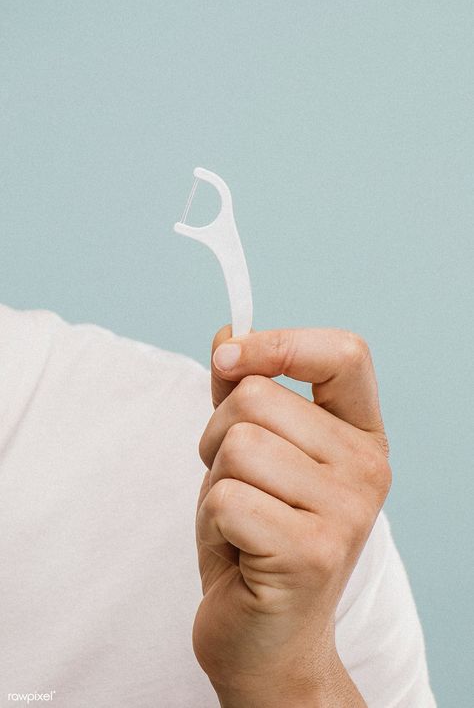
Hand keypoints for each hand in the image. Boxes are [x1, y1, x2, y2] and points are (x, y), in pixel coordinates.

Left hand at [193, 326, 390, 706]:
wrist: (266, 638)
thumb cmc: (256, 537)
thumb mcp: (253, 454)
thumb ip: (246, 392)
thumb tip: (228, 333)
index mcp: (360, 435)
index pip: (345, 353)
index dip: (279, 343)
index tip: (228, 358)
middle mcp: (367, 468)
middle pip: (256, 398)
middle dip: (217, 437)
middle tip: (235, 484)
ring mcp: (347, 512)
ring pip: (237, 446)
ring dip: (215, 483)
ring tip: (239, 520)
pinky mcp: (314, 553)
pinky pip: (226, 498)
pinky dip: (213, 523)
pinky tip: (239, 552)